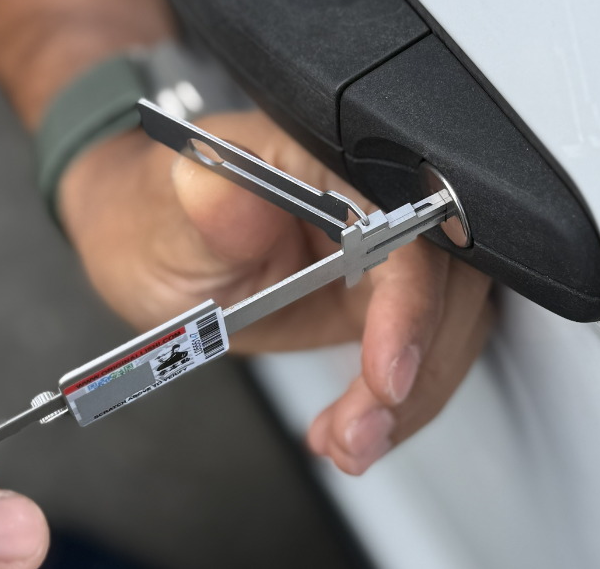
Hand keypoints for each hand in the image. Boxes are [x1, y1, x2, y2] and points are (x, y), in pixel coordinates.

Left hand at [59, 110, 492, 473]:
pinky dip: (399, 399)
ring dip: (414, 393)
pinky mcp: (381, 288)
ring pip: (448, 317)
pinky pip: (422, 343)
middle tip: (363, 427)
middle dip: (419, 364)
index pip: (402, 219)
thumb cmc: (158, 220)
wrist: (151, 244)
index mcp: (322, 158)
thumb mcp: (166, 225)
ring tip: (350, 441)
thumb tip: (218, 187)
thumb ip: (205, 213)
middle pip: (445, 276)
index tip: (388, 371)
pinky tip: (353, 426)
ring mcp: (380, 244)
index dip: (410, 298)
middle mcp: (367, 195)